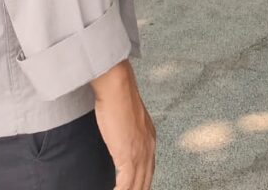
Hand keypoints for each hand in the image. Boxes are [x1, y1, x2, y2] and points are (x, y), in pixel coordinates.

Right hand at [91, 60, 155, 189]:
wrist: (117, 87)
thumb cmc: (118, 96)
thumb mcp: (128, 118)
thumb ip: (128, 131)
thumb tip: (120, 137)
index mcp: (149, 138)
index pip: (149, 169)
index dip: (142, 183)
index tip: (135, 187)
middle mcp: (149, 147)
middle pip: (145, 181)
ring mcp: (140, 153)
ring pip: (137, 186)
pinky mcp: (128, 156)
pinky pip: (126, 186)